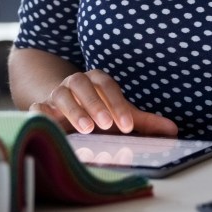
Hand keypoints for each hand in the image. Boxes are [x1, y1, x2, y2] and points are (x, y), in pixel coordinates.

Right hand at [27, 69, 178, 136]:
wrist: (63, 107)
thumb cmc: (97, 111)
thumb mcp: (119, 115)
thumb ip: (144, 122)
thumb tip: (173, 130)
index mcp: (96, 81)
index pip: (108, 86)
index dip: (117, 104)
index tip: (127, 125)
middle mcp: (75, 83)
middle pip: (82, 85)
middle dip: (94, 104)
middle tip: (105, 125)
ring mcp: (56, 94)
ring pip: (61, 95)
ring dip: (73, 110)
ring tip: (86, 129)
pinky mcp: (41, 107)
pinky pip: (38, 107)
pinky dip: (42, 114)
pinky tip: (50, 125)